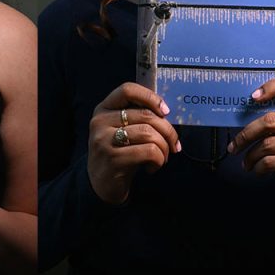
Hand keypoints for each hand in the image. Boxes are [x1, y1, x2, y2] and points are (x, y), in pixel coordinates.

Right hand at [87, 83, 179, 204]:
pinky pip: (149, 152)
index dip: (150, 97)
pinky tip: (152, 167)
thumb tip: (168, 112)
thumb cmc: (119, 153)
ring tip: (162, 157)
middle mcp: (100, 122)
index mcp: (104, 109)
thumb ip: (138, 117)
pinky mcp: (113, 159)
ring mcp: (104, 140)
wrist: (101, 184)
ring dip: (164, 148)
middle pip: (146, 115)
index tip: (166, 111)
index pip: (127, 90)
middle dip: (168, 131)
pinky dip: (158, 160)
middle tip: (174, 144)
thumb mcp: (123, 130)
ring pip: (149, 134)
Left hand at [227, 78, 274, 196]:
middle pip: (270, 121)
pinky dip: (258, 167)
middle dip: (247, 134)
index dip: (273, 87)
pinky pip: (271, 162)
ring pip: (268, 144)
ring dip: (251, 156)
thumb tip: (244, 120)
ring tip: (247, 162)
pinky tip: (258, 169)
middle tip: (235, 145)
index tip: (253, 96)